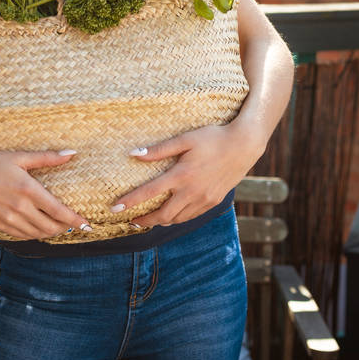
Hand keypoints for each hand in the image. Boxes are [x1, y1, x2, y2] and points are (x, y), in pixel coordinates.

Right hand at [0, 149, 89, 239]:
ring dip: (51, 232)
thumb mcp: (19, 157)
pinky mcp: (0, 226)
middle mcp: (20, 208)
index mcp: (28, 190)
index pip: (58, 211)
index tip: (87, 224)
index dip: (75, 220)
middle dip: (65, 228)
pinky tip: (39, 228)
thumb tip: (71, 154)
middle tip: (74, 223)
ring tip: (59, 226)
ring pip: (38, 234)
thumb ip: (47, 158)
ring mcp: (9, 219)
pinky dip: (35, 234)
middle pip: (50, 227)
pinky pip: (23, 236)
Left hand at [111, 120, 262, 228]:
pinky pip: (191, 216)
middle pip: (162, 215)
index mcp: (182, 175)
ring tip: (148, 219)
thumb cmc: (213, 138)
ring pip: (177, 219)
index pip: (149, 193)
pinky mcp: (213, 202)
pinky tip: (172, 213)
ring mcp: (204, 200)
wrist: (244, 146)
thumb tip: (133, 154)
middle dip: (144, 220)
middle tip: (131, 221)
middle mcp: (192, 192)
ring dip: (161, 221)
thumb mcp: (185, 139)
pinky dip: (178, 218)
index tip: (115, 209)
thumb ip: (159, 150)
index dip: (130, 202)